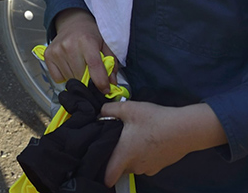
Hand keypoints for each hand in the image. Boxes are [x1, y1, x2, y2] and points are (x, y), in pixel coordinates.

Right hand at [44, 7, 113, 92]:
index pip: (94, 65)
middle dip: (89, 80)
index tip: (105, 89)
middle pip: (81, 76)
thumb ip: (111, 63)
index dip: (101, 82)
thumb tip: (111, 83)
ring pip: (70, 79)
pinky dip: (65, 77)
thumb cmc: (90, 34)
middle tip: (91, 73)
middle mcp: (69, 45)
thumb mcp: (105, 44)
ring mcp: (57, 50)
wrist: (72, 22)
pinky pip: (58, 78)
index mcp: (86, 40)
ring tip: (79, 66)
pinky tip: (69, 66)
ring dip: (77, 78)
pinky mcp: (48, 55)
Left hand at [102, 100, 226, 185]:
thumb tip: (100, 113)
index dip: (103, 174)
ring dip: (131, 155)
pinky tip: (146, 140)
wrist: (183, 129)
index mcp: (125, 155)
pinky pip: (145, 164)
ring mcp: (149, 168)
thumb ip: (108, 110)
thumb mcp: (127, 108)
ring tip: (133, 137)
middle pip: (121, 167)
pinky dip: (143, 155)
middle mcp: (136, 166)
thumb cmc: (153, 119)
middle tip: (115, 141)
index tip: (98, 168)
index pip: (110, 174)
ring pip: (133, 165)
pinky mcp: (160, 166)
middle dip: (116, 158)